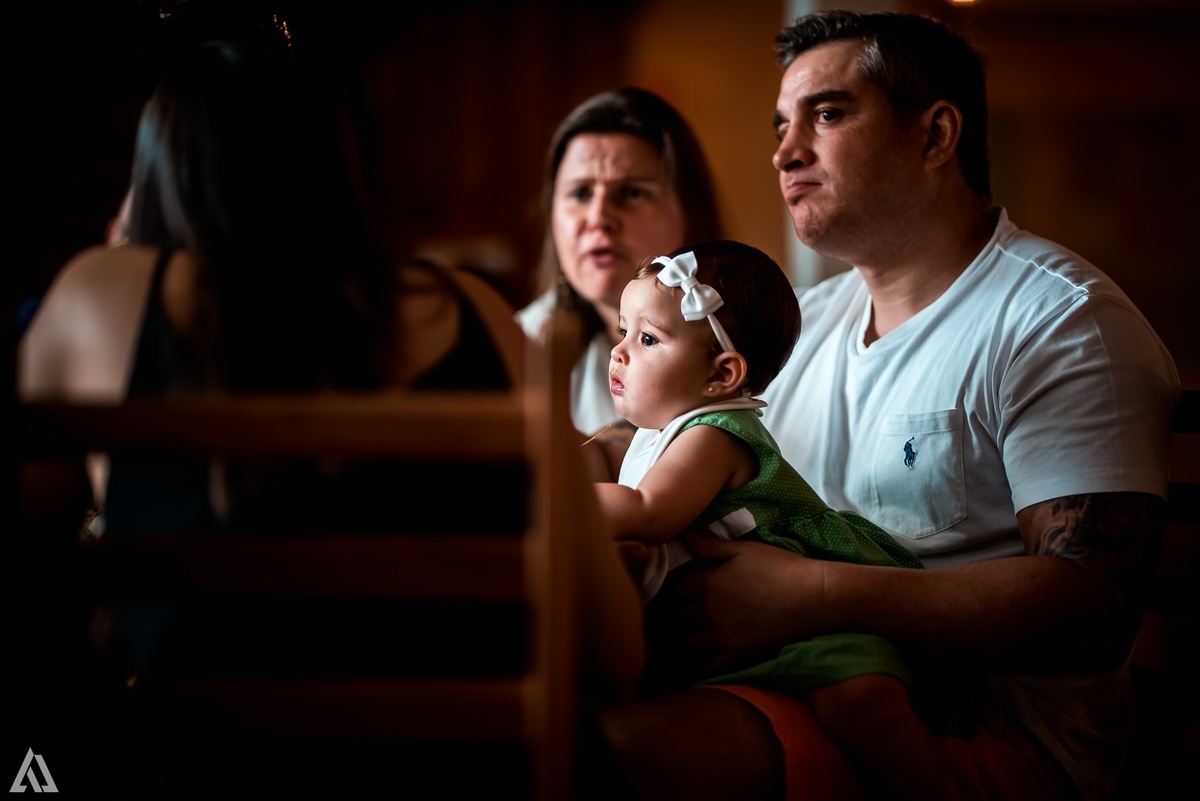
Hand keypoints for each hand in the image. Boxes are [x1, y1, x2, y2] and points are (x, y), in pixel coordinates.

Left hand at [670, 530, 825, 670]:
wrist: (813, 597)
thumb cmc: (780, 567)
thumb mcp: (744, 549)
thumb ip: (711, 546)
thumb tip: (685, 535)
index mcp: (708, 585)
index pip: (677, 587)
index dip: (682, 584)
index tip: (690, 583)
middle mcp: (710, 613)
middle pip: (680, 615)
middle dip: (684, 608)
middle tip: (695, 603)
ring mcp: (723, 637)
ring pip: (689, 642)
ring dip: (691, 633)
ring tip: (701, 625)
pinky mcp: (739, 654)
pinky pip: (710, 663)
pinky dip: (708, 656)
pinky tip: (715, 646)